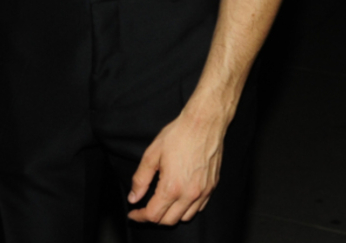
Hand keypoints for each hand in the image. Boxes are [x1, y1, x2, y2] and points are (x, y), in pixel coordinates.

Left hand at [127, 108, 227, 225]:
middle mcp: (189, 195)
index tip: (133, 214)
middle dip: (154, 218)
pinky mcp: (211, 188)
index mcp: (172, 187)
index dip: (140, 216)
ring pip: (185, 218)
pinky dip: (187, 209)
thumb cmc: (178, 135)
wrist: (203, 124)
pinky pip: (199, 208)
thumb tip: (133, 197)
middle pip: (169, 221)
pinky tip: (179, 198)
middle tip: (144, 208)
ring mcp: (203, 193)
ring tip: (161, 204)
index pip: (153, 215)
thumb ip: (141, 179)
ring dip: (171, 215)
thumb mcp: (152, 154)